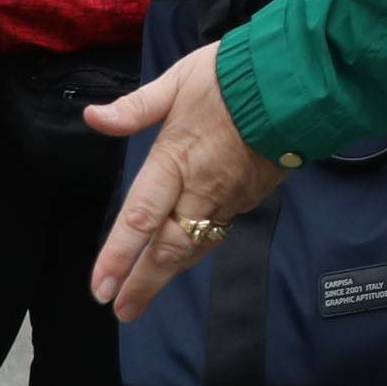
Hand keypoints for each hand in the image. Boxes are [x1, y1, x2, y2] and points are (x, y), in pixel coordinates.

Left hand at [86, 43, 285, 320]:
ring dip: (166, 275)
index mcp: (176, 158)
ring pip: (193, 246)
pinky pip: (216, 232)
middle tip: (121, 310)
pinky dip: (194, 251)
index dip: (119, 255)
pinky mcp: (250, 196)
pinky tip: (183, 257)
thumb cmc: (231, 75)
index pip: (141, 216)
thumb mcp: (179, 79)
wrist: (294, 80)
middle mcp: (201, 187)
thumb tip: (92, 118)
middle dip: (142, 282)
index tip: (100, 288)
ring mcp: (229, 196)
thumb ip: (137, 106)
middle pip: (167, 247)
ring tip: (142, 298)